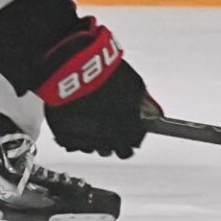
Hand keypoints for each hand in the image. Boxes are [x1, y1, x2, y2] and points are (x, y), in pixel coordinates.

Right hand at [34, 18, 149, 157]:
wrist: (74, 70)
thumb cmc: (105, 76)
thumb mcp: (135, 85)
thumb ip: (146, 104)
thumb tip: (155, 113)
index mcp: (125, 131)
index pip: (131, 147)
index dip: (130, 138)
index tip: (129, 132)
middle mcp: (105, 141)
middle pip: (111, 150)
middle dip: (112, 140)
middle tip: (109, 125)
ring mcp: (84, 141)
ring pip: (91, 147)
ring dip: (93, 137)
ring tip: (91, 117)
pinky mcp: (64, 136)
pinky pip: (73, 142)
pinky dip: (76, 133)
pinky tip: (78, 118)